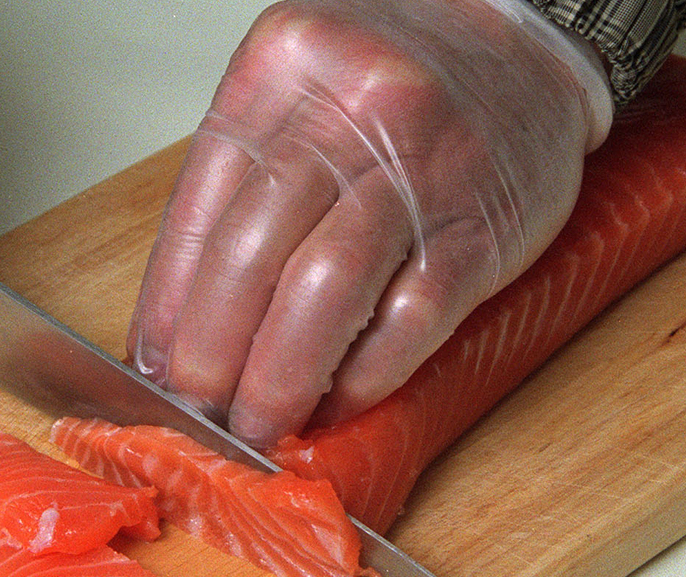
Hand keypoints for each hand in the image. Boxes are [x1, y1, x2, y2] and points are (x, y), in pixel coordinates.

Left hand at [128, 0, 610, 446]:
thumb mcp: (301, 92)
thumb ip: (241, 184)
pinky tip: (334, 403)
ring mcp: (423, 169)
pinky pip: (410, 318)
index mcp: (282, 67)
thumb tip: (182, 317)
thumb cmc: (403, 80)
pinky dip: (363, 376)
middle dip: (213, 353)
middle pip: (253, 252)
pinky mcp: (481, 230)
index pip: (199, 207)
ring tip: (259, 423)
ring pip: (326, 290)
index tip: (155, 367)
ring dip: (280, 377)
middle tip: (201, 409)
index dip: (168, 304)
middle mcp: (349, 110)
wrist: (530, 45)